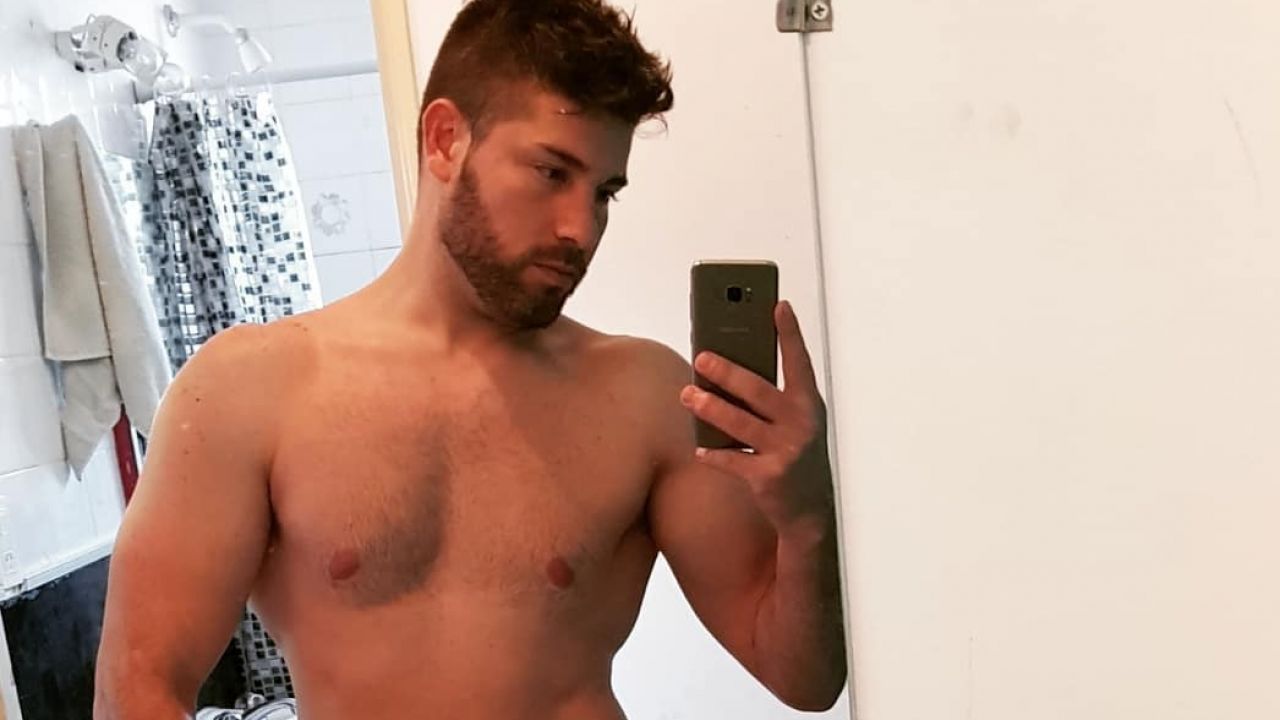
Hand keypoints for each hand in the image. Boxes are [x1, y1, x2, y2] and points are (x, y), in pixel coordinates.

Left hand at [680, 301, 833, 531]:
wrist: (810, 510)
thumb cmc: (795, 454)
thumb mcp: (795, 421)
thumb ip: (771, 396)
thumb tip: (726, 368)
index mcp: (808, 403)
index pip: (799, 361)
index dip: (790, 333)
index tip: (778, 305)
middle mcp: (802, 424)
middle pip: (758, 390)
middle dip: (727, 372)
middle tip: (701, 356)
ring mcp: (786, 451)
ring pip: (739, 424)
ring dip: (710, 408)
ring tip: (688, 394)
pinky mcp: (769, 477)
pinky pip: (732, 460)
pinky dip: (713, 453)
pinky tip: (699, 448)